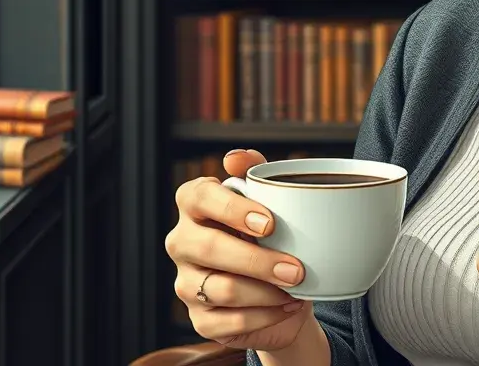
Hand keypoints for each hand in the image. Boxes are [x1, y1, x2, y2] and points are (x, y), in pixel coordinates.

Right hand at [166, 148, 313, 350]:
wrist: (282, 287)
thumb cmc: (273, 234)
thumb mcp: (271, 199)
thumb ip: (256, 172)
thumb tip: (236, 157)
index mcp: (194, 204)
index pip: (199, 197)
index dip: (232, 209)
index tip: (270, 224)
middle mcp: (182, 241)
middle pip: (208, 248)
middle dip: (258, 260)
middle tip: (296, 269)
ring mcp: (186, 282)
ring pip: (222, 289)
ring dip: (266, 292)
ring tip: (296, 288)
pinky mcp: (199, 319)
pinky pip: (229, 322)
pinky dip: (265, 316)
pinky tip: (286, 307)